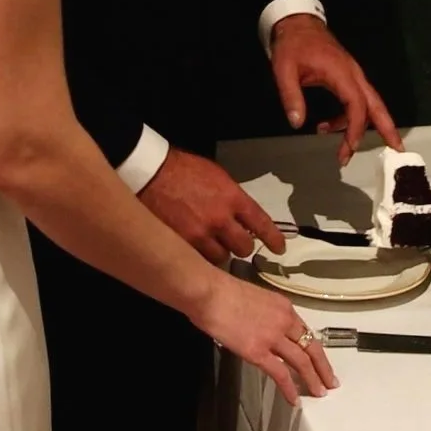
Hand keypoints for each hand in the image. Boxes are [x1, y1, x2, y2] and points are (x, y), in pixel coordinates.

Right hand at [139, 148, 285, 262]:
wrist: (151, 173)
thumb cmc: (183, 169)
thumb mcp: (217, 176)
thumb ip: (232, 198)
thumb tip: (241, 216)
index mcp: (233, 198)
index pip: (262, 224)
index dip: (273, 239)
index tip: (279, 248)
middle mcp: (221, 219)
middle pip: (244, 248)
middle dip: (241, 246)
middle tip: (233, 242)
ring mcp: (201, 235)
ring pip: (221, 258)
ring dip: (219, 252)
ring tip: (210, 244)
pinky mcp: (182, 245)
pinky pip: (199, 260)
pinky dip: (199, 256)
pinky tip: (194, 249)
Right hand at [191, 273, 337, 405]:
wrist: (209, 292)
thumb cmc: (222, 291)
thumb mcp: (255, 299)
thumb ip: (265, 315)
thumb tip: (263, 330)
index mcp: (283, 306)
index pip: (306, 331)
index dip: (315, 349)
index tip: (321, 360)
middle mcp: (284, 321)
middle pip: (312, 347)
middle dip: (323, 367)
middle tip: (331, 381)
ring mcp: (272, 337)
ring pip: (302, 362)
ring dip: (313, 379)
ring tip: (319, 392)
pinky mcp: (258, 352)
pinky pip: (280, 373)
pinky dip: (289, 388)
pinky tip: (294, 399)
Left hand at [270, 15, 402, 165]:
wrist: (298, 22)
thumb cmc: (293, 44)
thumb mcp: (284, 69)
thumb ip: (291, 96)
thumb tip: (297, 123)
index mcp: (341, 73)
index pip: (356, 105)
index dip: (355, 128)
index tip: (349, 148)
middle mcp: (353, 74)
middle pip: (377, 105)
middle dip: (387, 128)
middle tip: (397, 149)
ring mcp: (353, 75)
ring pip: (370, 104)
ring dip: (364, 127)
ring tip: (347, 149)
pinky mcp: (348, 76)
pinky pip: (356, 100)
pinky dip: (348, 117)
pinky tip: (329, 126)